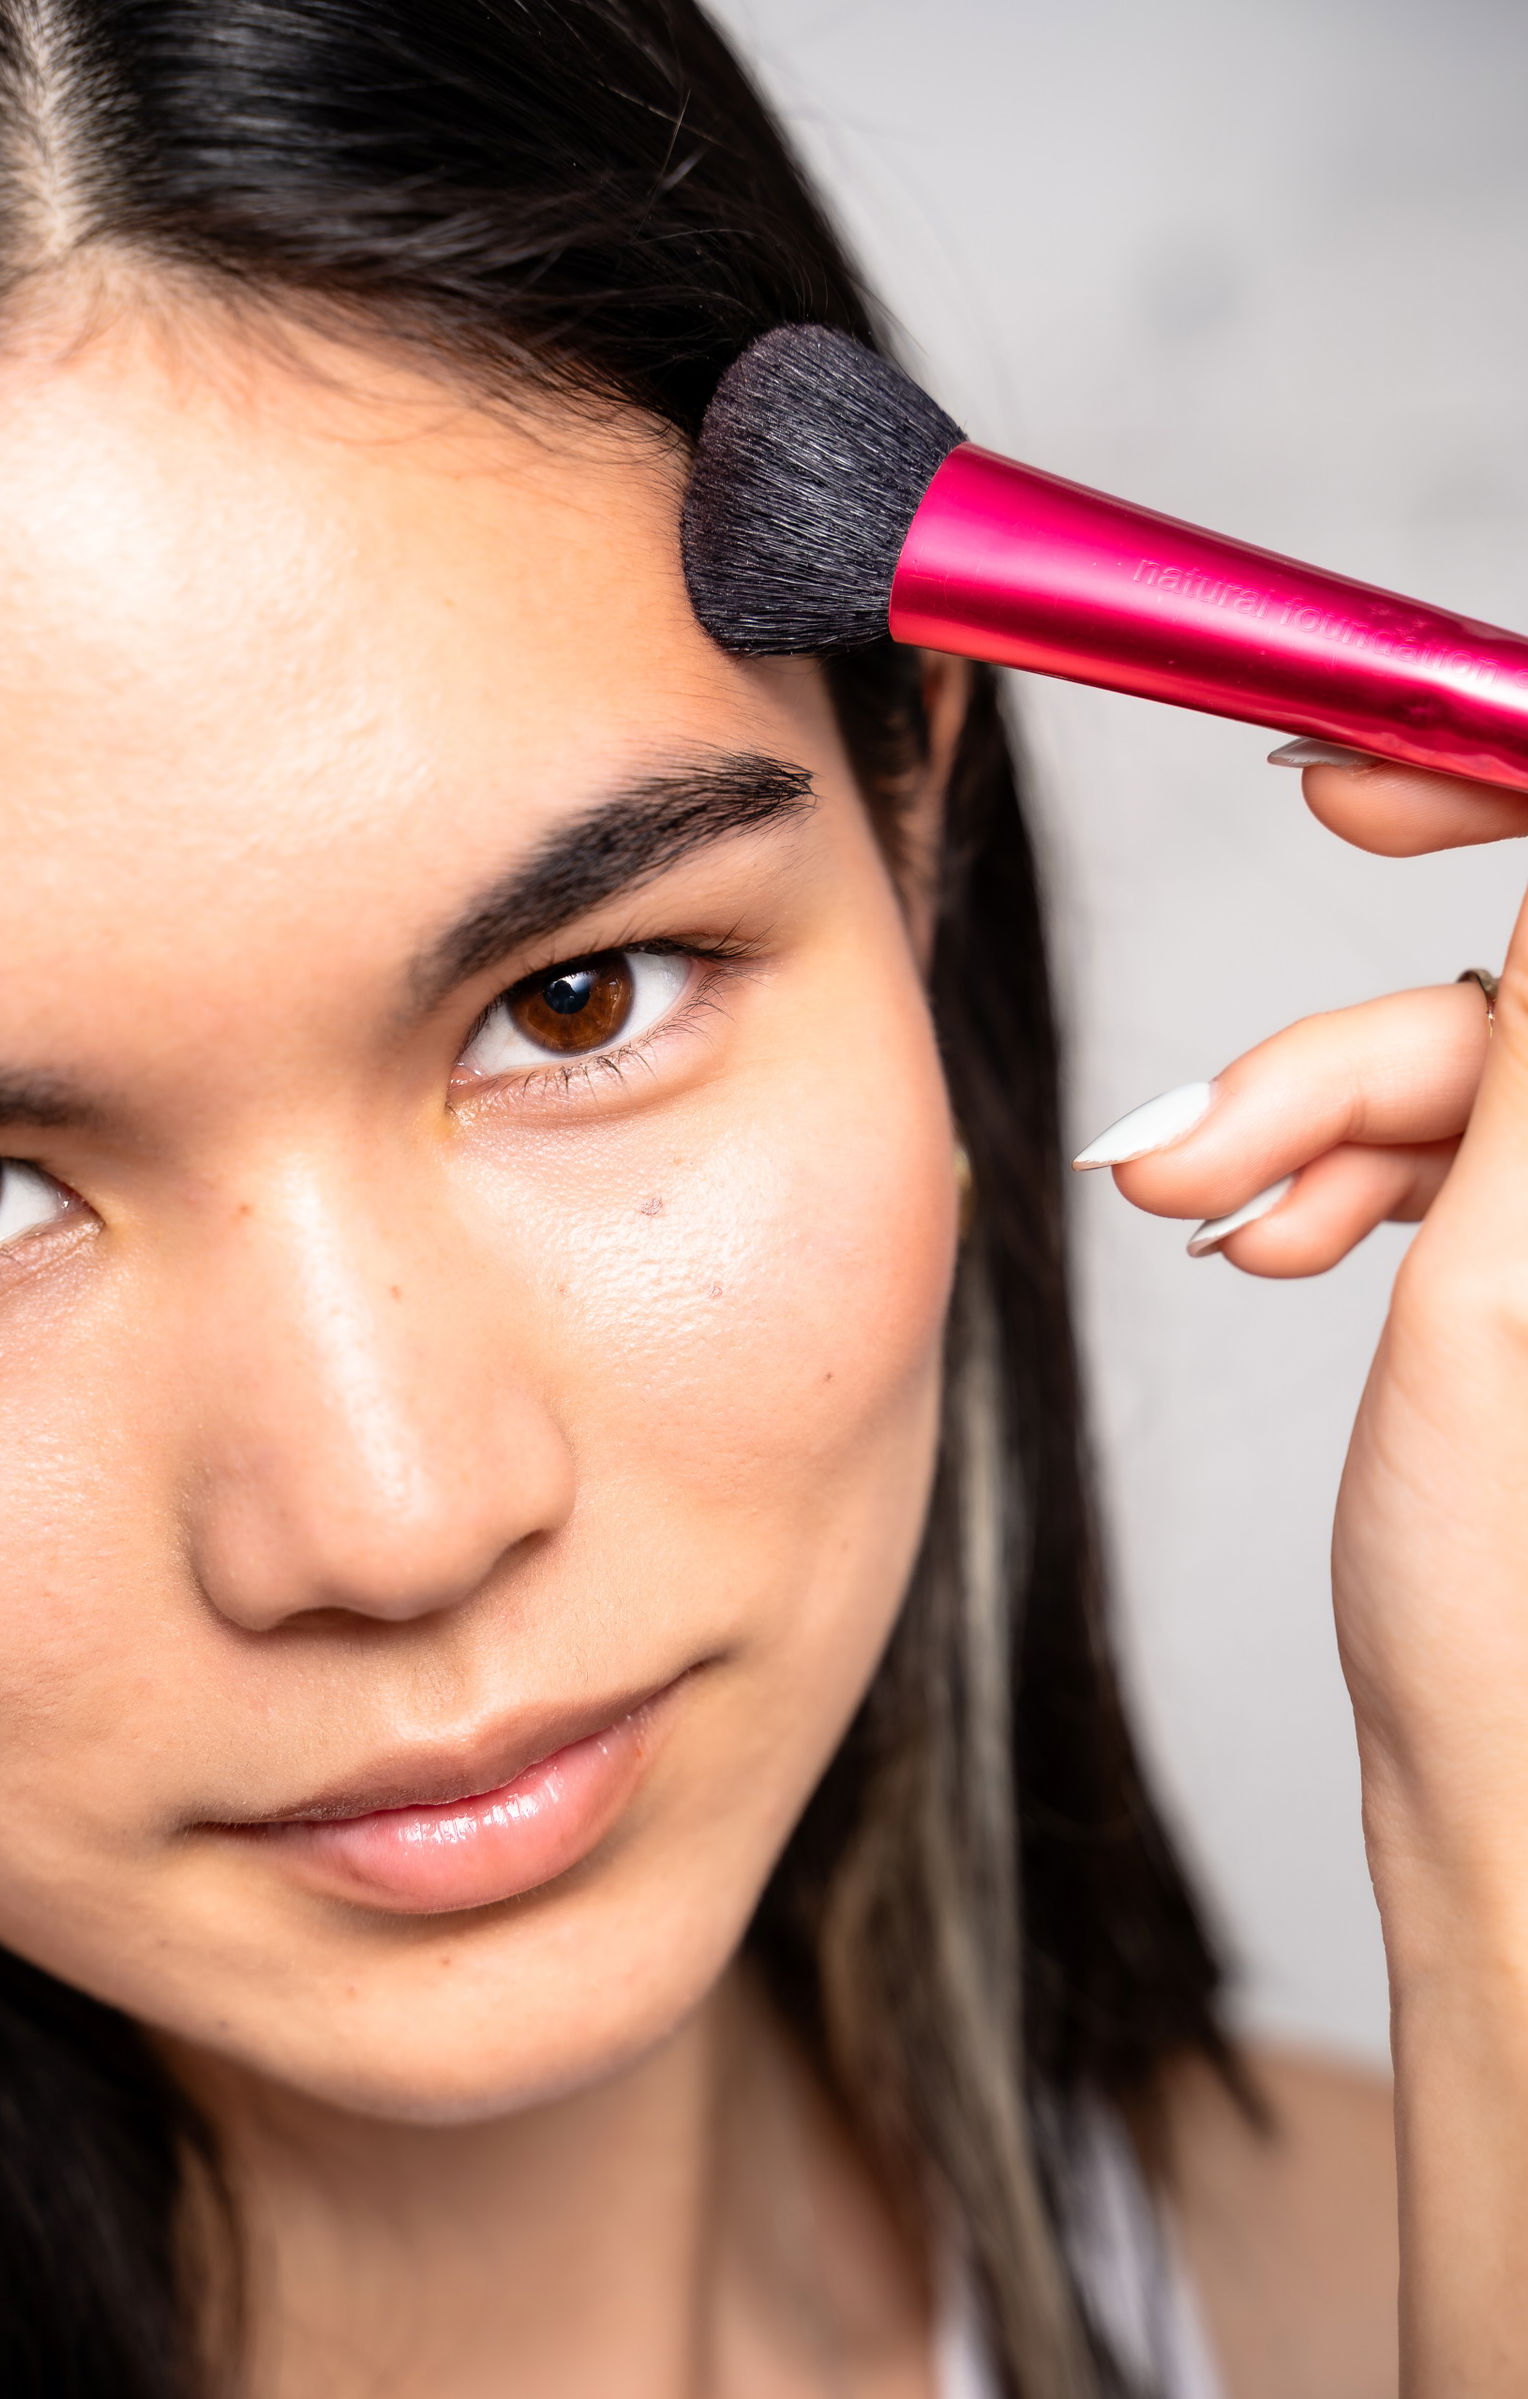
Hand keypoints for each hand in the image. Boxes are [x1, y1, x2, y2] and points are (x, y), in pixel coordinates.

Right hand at [1079, 749, 1527, 2393]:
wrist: (1508, 1816)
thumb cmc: (1513, 1616)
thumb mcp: (1504, 1284)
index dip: (1492, 787)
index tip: (1350, 787)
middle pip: (1526, 992)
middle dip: (1346, 1040)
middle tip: (1202, 1107)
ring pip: (1475, 1074)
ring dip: (1312, 1124)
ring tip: (1195, 1215)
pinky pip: (1463, 1154)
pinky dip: (1347, 1176)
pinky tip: (1260, 1232)